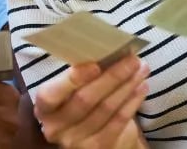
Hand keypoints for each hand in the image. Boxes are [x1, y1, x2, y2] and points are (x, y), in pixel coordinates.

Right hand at [33, 55, 148, 148]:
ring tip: (141, 68)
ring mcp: (78, 142)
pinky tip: (141, 87)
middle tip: (131, 59)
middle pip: (85, 100)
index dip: (72, 80)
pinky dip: (133, 102)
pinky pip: (119, 122)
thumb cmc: (81, 103)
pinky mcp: (99, 148)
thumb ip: (80, 74)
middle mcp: (56, 128)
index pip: (51, 94)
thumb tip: (107, 49)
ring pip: (106, 109)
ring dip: (127, 85)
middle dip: (111, 76)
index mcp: (45, 108)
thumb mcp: (72, 91)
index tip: (95, 64)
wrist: (93, 137)